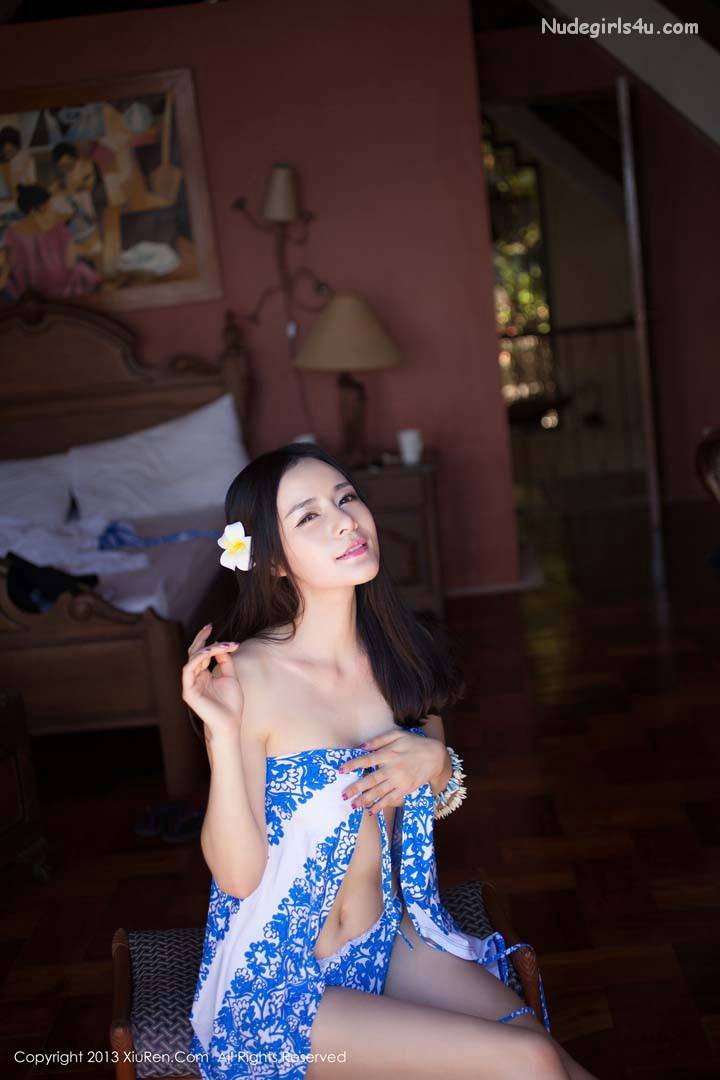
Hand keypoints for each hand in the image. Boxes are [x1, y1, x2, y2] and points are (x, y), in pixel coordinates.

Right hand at [181, 623, 240, 738]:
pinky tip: (210, 652)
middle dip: (201, 638)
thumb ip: (225, 661)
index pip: (201, 653)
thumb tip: (222, 646)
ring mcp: (190, 684)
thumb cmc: (231, 703)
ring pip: (192, 659)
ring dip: (207, 649)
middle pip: (194, 653)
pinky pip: (188, 669)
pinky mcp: (188, 691)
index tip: (213, 628)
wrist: (230, 723)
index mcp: (203, 675)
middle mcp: (195, 678)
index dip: (207, 640)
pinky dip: (199, 659)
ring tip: (221, 645)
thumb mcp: (230, 676)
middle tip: (209, 627)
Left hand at [337, 726, 446, 813]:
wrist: (436, 756)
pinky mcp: (406, 789)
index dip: (353, 765)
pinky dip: (381, 805)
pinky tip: (371, 810)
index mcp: (388, 754)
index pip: (366, 760)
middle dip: (356, 788)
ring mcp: (399, 780)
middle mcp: (392, 768)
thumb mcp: (398, 735)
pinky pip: (391, 799)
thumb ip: (379, 740)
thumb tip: (362, 746)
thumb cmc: (415, 744)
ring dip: (365, 799)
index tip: (341, 770)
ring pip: (379, 792)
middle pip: (370, 780)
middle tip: (344, 795)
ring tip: (354, 805)